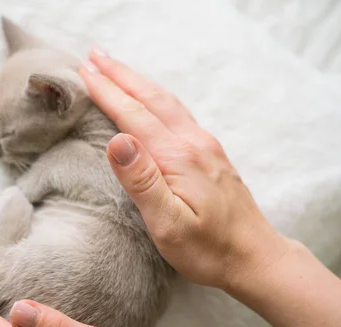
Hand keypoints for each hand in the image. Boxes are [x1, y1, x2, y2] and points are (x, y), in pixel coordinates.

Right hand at [80, 48, 292, 289]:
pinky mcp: (210, 154)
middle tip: (94, 55)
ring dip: (139, 81)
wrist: (255, 258)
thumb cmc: (208, 250)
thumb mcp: (169, 224)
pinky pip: (178, 113)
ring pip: (167, 102)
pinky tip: (151, 98)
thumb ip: (142, 181)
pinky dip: (156, 97)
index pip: (134, 116)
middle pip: (152, 98)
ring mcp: (205, 146)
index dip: (107, 92)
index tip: (84, 72)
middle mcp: (194, 143)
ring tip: (116, 68)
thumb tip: (116, 140)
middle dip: (121, 75)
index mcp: (178, 158)